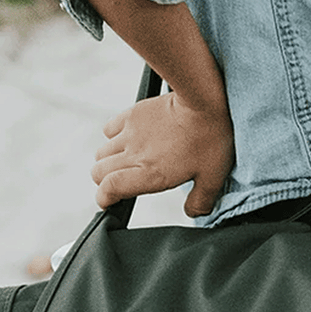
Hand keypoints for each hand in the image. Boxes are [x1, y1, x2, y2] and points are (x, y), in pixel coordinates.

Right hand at [90, 91, 234, 216]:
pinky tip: (131, 138)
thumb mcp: (212, 177)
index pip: (109, 189)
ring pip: (102, 152)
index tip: (110, 202)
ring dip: (109, 161)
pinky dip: (113, 137)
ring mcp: (129, 133)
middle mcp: (133, 154)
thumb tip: (194, 213)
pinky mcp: (132, 114)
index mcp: (149, 173)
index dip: (104, 199)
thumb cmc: (210, 136)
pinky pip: (109, 129)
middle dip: (106, 182)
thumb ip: (200, 201)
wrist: (205, 99)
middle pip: (98, 172)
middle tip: (123, 183)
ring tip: (129, 161)